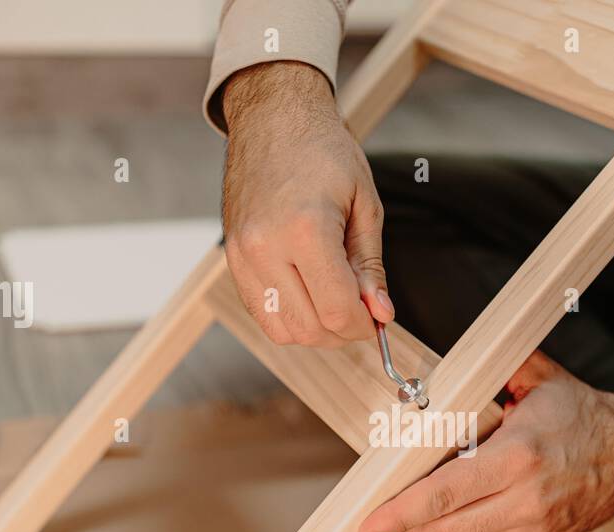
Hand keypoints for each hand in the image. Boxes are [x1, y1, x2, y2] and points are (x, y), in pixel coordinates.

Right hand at [221, 61, 391, 347]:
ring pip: (282, 330)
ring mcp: (243, 255)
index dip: (364, 325)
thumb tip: (381, 313)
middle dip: (342, 331)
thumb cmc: (323, 152)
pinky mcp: (232, 259)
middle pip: (310, 328)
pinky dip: (290, 318)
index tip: (377, 317)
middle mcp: (267, 247)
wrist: (273, 119)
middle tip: (360, 310)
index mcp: (306, 229)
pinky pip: (261, 314)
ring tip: (334, 303)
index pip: (338, 310)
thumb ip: (371, 267)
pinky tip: (310, 296)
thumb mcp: (365, 205)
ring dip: (316, 330)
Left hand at [358, 352, 613, 531]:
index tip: (368, 524)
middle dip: (405, 528)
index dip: (399, 512)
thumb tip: (439, 367)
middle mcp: (524, 498)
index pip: (444, 492)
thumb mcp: (538, 381)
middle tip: (383, 515)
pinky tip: (443, 523)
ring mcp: (531, 525)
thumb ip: (492, 370)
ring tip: (411, 518)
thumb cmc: (583, 415)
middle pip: (444, 531)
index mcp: (518, 456)